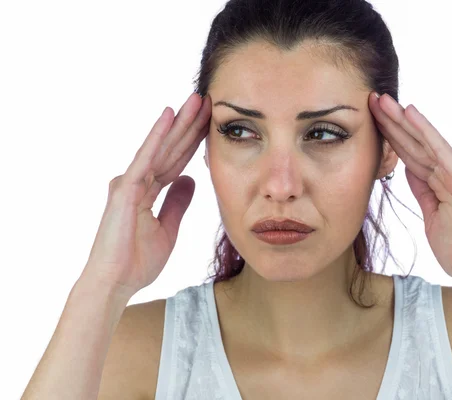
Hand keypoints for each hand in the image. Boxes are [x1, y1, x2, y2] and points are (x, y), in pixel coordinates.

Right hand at [81, 92, 211, 296]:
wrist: (115, 283)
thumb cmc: (136, 261)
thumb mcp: (168, 228)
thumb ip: (178, 203)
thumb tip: (189, 180)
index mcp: (149, 191)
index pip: (177, 161)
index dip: (193, 141)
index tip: (210, 122)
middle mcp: (138, 182)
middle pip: (170, 149)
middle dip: (189, 125)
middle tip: (206, 100)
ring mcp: (130, 183)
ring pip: (160, 148)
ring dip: (178, 123)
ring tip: (195, 100)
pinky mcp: (125, 189)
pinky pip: (146, 159)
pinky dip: (157, 137)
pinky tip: (169, 117)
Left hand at [368, 92, 451, 286]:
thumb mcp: (431, 216)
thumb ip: (422, 191)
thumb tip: (409, 170)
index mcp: (439, 182)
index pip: (409, 154)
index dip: (390, 136)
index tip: (371, 119)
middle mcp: (448, 172)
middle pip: (413, 143)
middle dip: (391, 122)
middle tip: (371, 99)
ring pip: (423, 141)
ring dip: (402, 119)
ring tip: (383, 100)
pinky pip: (439, 151)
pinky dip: (425, 131)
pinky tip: (410, 113)